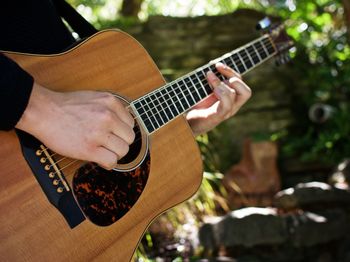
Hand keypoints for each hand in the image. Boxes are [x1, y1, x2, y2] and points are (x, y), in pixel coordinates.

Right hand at [16, 83, 134, 169]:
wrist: (43, 112)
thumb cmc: (65, 106)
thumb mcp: (94, 98)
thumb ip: (110, 109)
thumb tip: (123, 124)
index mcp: (110, 102)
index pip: (130, 123)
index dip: (122, 131)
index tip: (114, 135)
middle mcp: (108, 116)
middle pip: (130, 138)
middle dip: (120, 143)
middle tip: (108, 144)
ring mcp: (99, 133)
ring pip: (123, 151)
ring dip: (114, 153)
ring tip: (102, 150)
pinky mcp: (89, 149)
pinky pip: (111, 161)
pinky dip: (108, 163)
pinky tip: (99, 159)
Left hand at [186, 63, 251, 135]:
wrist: (188, 122)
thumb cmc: (197, 105)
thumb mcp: (206, 89)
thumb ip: (213, 79)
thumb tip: (213, 65)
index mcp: (232, 98)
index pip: (240, 83)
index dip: (231, 71)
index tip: (217, 64)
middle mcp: (233, 106)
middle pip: (246, 91)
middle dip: (232, 75)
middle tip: (218, 69)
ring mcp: (226, 113)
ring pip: (234, 95)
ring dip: (220, 82)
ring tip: (209, 77)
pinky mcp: (217, 117)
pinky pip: (226, 105)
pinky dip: (221, 93)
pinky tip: (212, 89)